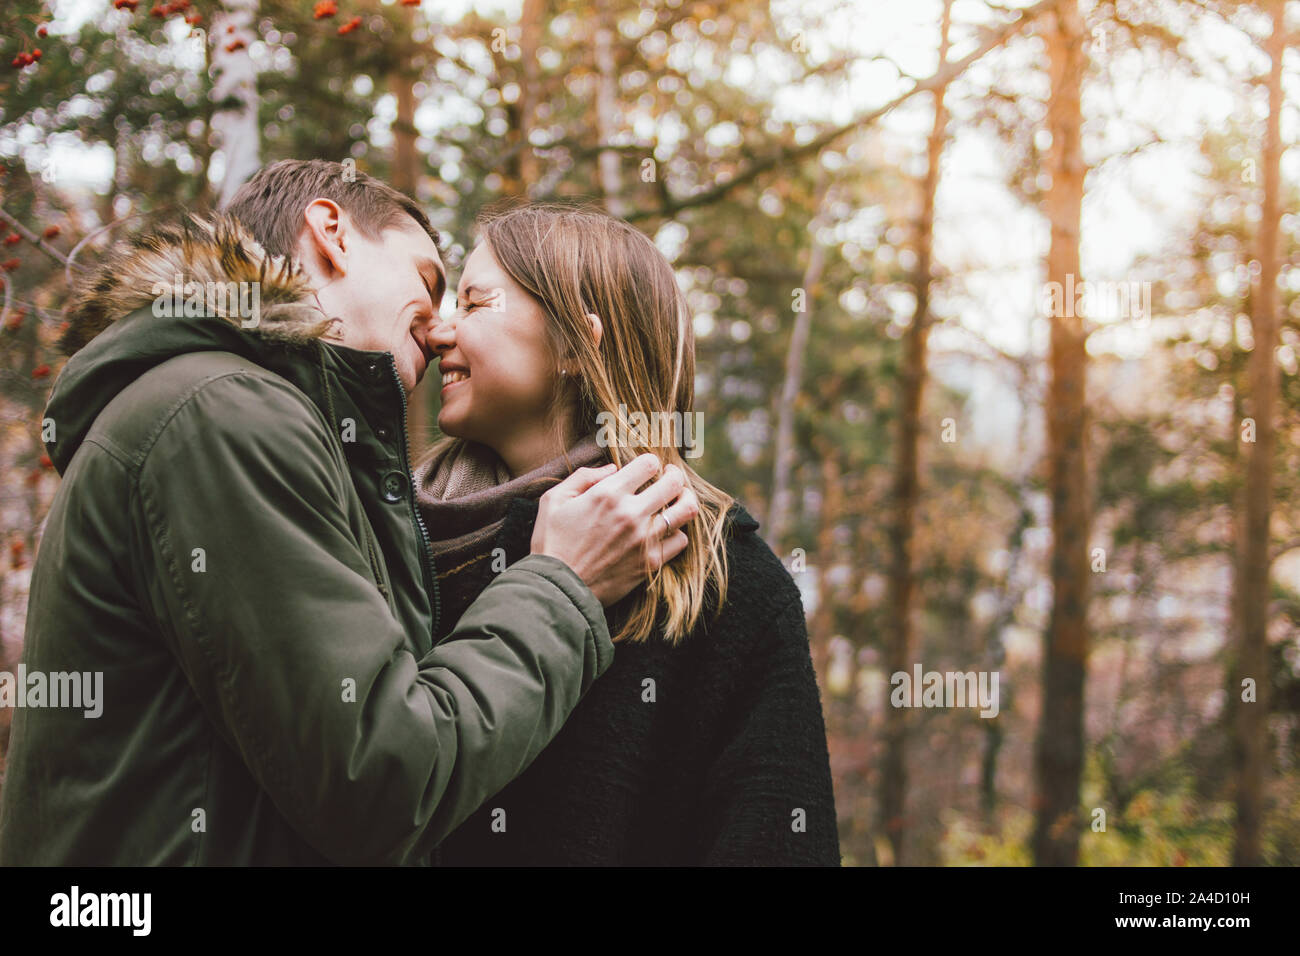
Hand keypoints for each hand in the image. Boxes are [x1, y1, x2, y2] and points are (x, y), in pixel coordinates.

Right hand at [531, 453, 699, 605]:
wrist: (557, 589)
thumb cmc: (551, 543)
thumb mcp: (553, 500)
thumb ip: (583, 477)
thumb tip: (612, 469)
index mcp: (608, 494)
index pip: (649, 464)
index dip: (650, 462)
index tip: (647, 468)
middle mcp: (631, 513)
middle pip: (674, 483)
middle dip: (674, 475)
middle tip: (669, 478)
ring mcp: (644, 539)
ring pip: (686, 510)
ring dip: (684, 500)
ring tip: (677, 500)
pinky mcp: (650, 562)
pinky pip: (680, 541)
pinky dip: (676, 533)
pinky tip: (666, 531)